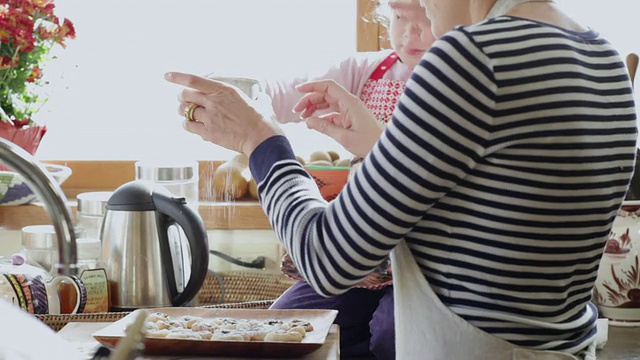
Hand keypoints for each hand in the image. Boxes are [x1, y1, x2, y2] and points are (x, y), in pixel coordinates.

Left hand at [164, 72, 281, 155]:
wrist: (262, 139)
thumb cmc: (263, 121)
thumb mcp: (259, 102)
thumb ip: (256, 97)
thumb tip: (264, 96)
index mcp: (224, 90)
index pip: (194, 80)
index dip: (178, 77)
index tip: (167, 75)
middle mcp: (214, 101)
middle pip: (185, 95)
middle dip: (182, 97)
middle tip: (184, 101)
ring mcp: (210, 117)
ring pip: (184, 110)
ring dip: (183, 111)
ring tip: (188, 114)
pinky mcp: (208, 132)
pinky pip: (188, 126)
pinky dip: (187, 125)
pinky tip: (193, 126)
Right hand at [293, 79, 382, 157]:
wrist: (386, 150)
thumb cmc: (369, 143)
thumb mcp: (345, 137)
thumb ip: (325, 127)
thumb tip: (307, 121)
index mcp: (350, 103)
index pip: (329, 86)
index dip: (312, 86)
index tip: (298, 90)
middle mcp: (350, 103)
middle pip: (326, 94)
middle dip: (310, 100)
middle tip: (296, 112)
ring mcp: (350, 111)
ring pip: (328, 104)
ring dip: (314, 108)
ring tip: (302, 118)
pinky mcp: (350, 119)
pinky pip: (332, 114)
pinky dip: (321, 117)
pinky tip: (313, 124)